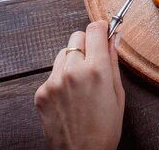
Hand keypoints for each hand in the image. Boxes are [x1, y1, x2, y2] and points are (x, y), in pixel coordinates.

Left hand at [34, 21, 124, 149]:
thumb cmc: (105, 128)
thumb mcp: (118, 93)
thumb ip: (113, 61)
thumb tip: (114, 37)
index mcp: (96, 70)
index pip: (94, 29)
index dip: (101, 29)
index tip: (104, 33)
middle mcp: (73, 71)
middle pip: (77, 37)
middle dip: (86, 44)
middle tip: (93, 62)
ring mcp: (54, 81)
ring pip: (63, 53)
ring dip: (72, 60)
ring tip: (81, 83)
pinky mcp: (41, 92)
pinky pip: (52, 73)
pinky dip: (61, 79)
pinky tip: (69, 97)